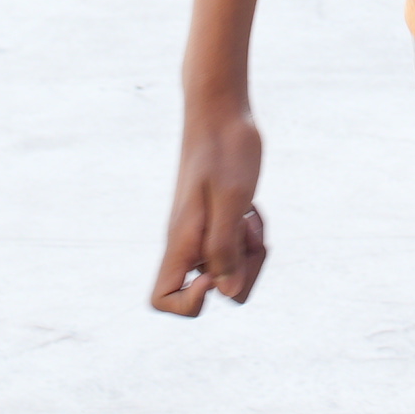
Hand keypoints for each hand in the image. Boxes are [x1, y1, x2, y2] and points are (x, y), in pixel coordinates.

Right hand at [151, 101, 269, 316]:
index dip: (191, 303)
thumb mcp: (232, 198)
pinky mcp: (216, 221)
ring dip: (250, 252)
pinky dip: (250, 236)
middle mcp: (187, 242)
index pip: (162, 299)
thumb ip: (225, 246)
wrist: (222, 110)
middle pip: (211, 291)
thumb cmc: (226, 148)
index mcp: (181, 240)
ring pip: (229, 269)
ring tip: (250, 216)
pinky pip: (236, 248)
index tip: (215, 273)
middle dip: (240, 273)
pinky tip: (252, 210)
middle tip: (246, 234)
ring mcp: (201, 232)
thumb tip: (227, 292)